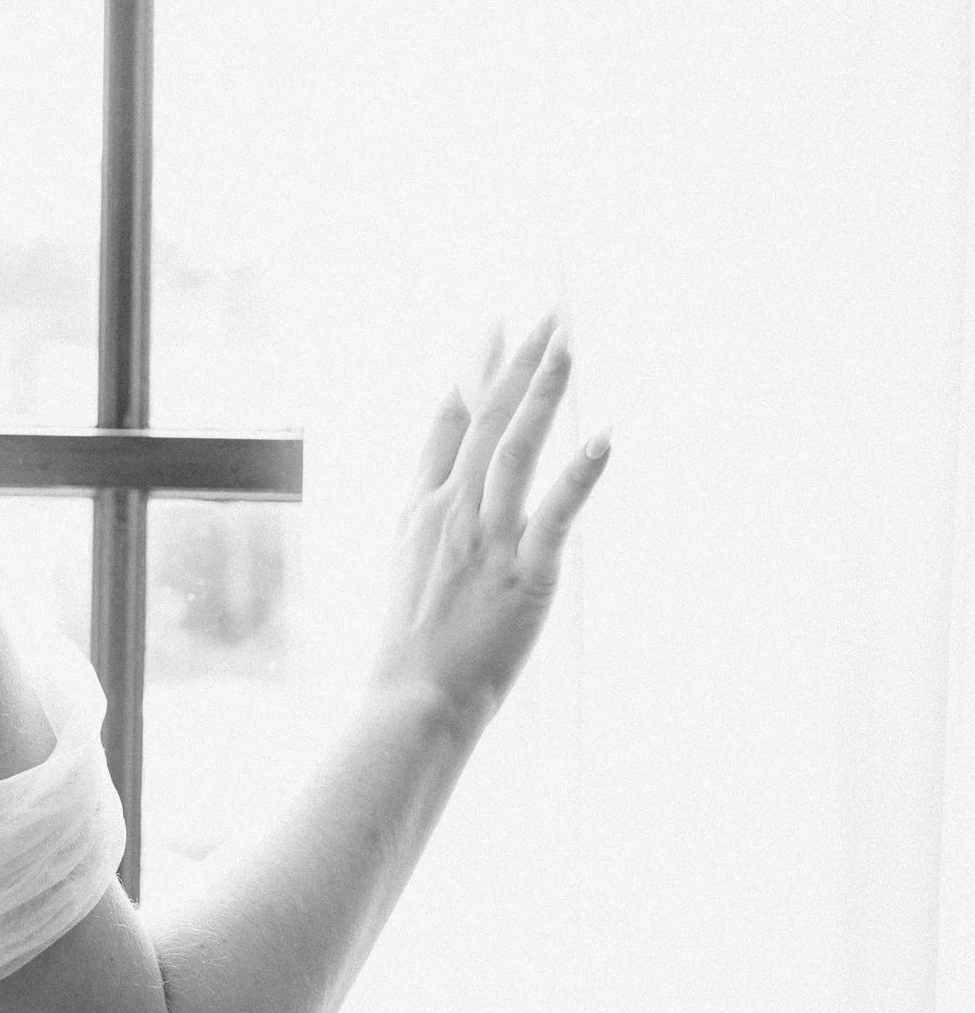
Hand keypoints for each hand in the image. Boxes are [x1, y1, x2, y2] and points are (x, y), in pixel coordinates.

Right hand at [366, 306, 610, 741]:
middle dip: (516, 363)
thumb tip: (442, 503)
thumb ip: (430, 530)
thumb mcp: (408, 575)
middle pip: (485, 420)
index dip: (470, 372)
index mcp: (420, 511)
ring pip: (515, 448)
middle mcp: (451, 512)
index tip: (491, 328)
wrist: (411, 699)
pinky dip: (580, 472)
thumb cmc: (409, 652)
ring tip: (567, 346)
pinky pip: (555, 512)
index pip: (446, 424)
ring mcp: (486, 538)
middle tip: (546, 314)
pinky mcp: (523, 572)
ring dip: (542, 393)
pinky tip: (604, 435)